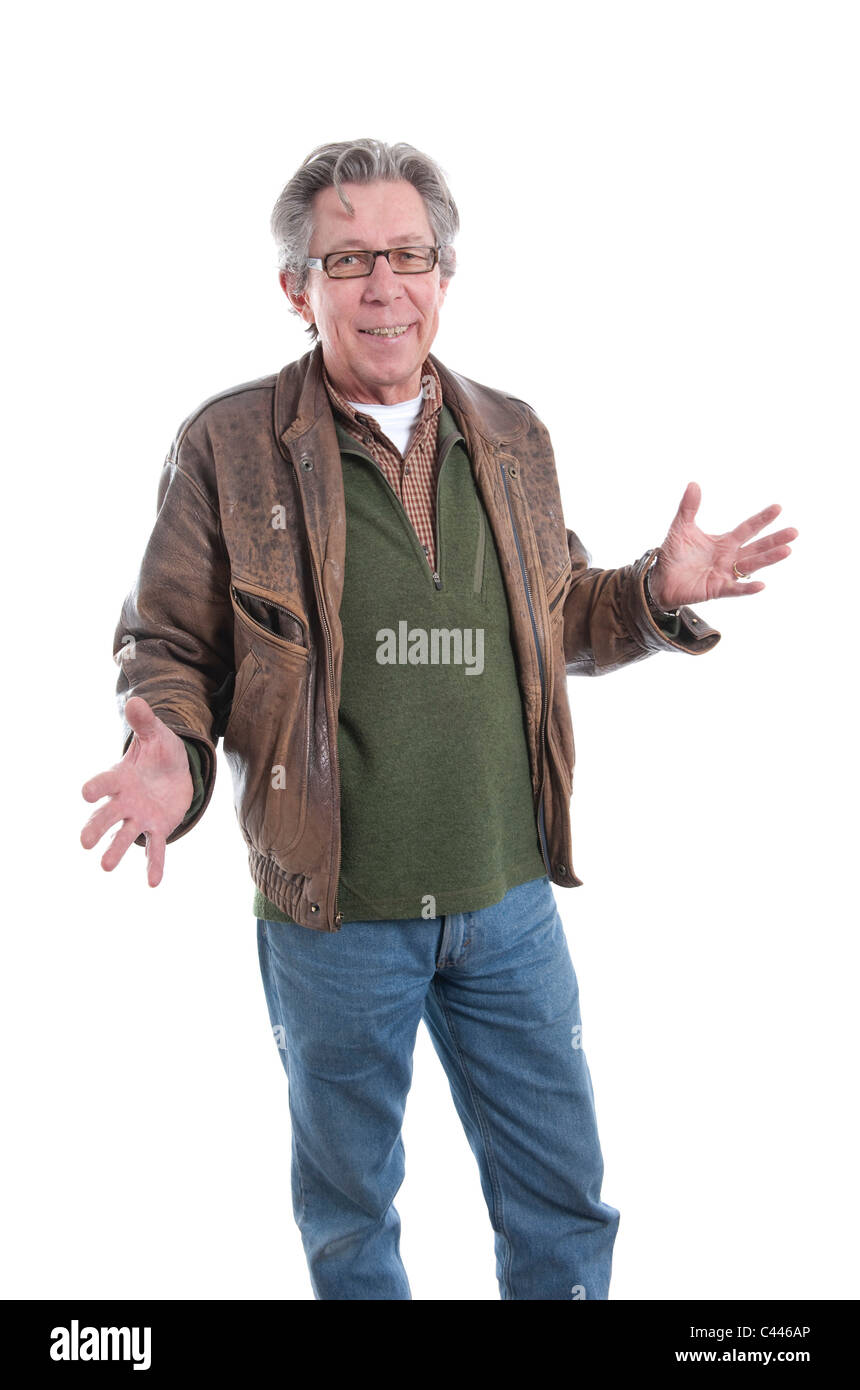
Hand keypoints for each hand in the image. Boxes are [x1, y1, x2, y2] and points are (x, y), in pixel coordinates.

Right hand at [80, 696, 193, 886]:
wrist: (176, 771)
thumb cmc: (160, 752)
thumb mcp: (157, 735)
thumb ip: (145, 722)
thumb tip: (136, 700)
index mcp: (120, 778)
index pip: (104, 783)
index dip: (96, 788)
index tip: (85, 794)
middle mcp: (124, 801)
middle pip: (106, 816)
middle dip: (96, 828)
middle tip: (84, 842)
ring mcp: (139, 817)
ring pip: (124, 836)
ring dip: (115, 851)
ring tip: (106, 867)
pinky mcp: (157, 828)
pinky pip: (154, 848)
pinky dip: (154, 865)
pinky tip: (152, 883)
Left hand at [648, 482, 797, 609]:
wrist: (661, 579)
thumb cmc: (674, 554)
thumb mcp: (681, 528)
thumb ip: (689, 508)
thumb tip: (694, 484)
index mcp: (725, 542)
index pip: (748, 529)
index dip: (762, 519)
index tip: (778, 508)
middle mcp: (730, 558)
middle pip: (757, 547)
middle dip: (775, 540)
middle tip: (794, 532)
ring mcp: (726, 574)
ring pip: (751, 566)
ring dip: (768, 559)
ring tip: (787, 550)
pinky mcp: (717, 589)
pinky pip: (735, 589)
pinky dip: (747, 588)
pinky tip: (762, 585)